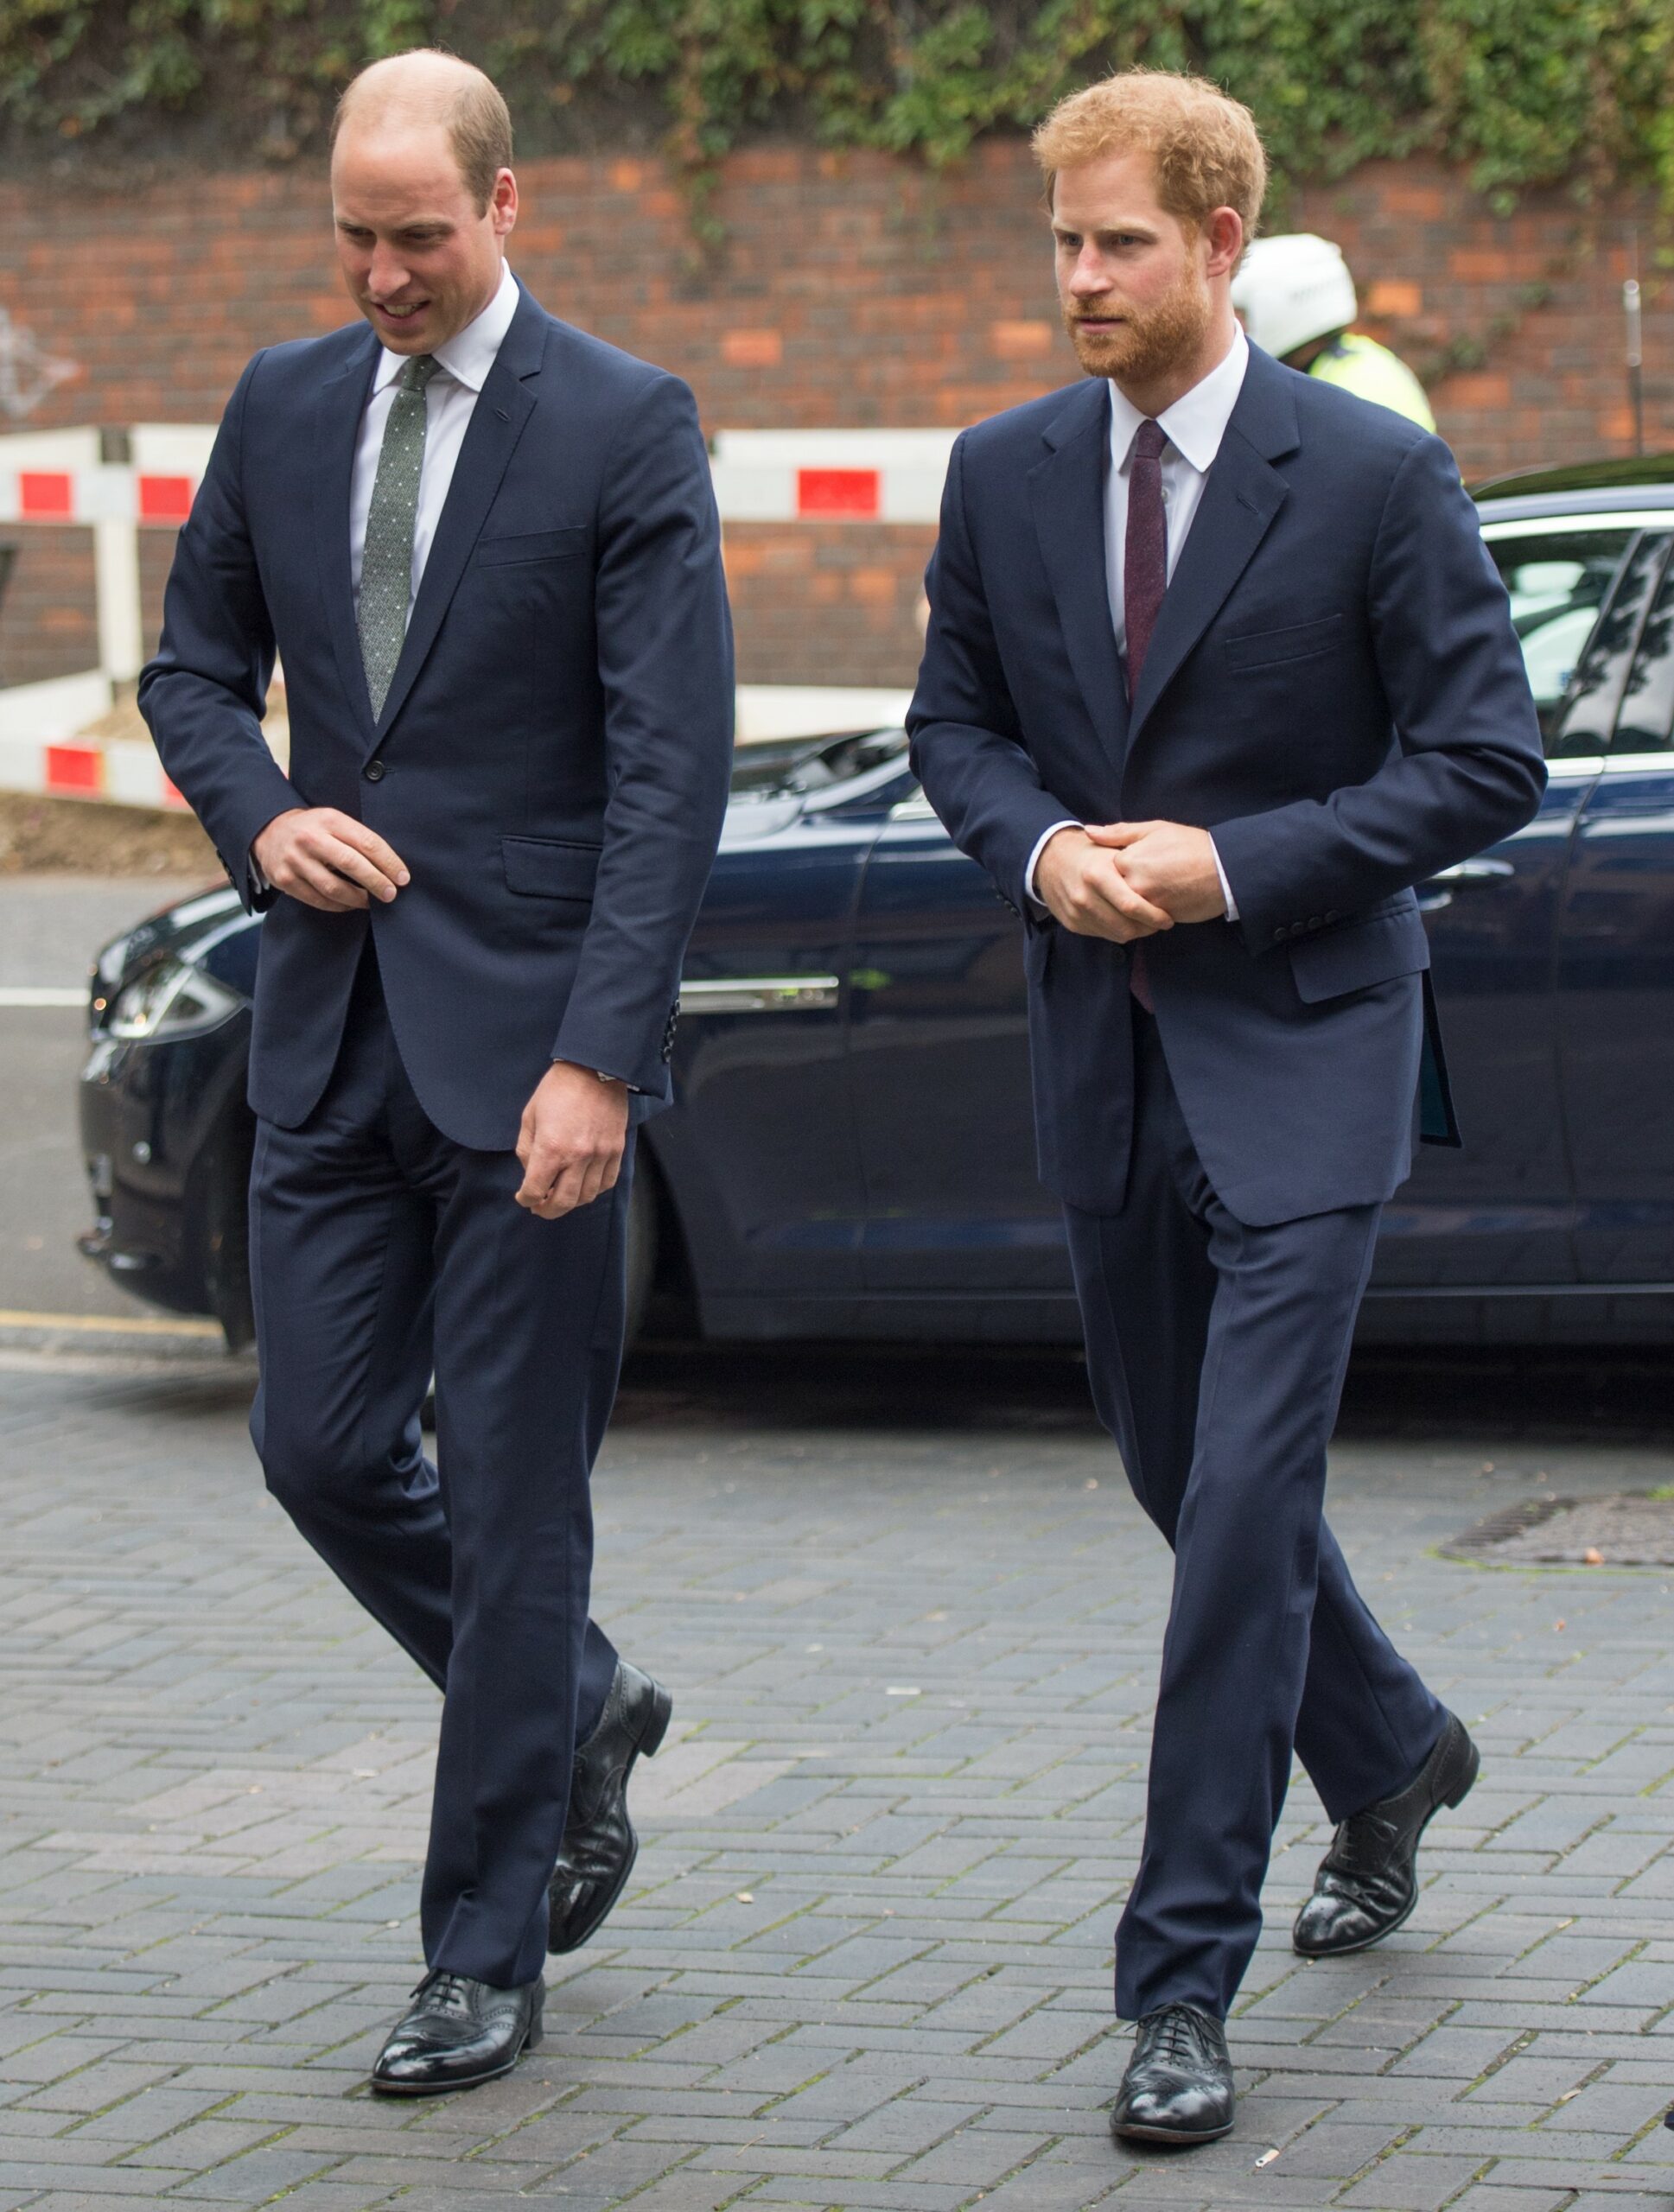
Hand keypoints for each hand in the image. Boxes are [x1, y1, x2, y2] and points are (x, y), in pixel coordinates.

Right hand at [253, 807, 409, 912]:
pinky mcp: (284, 880)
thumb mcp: (334, 821)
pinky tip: (350, 904)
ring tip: (372, 902)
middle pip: (351, 864)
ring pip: (333, 887)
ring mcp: (295, 860)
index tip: (403, 878)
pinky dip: (339, 905)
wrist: (269, 831)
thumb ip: (357, 838)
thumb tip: (392, 866)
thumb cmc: (313, 828)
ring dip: (358, 899)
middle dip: (377, 882)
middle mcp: (310, 839)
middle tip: (391, 894)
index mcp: (329, 820)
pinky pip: (318, 900)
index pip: (367, 842)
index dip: (389, 862)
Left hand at [515, 1062, 629, 1219]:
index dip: (526, 1199)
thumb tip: (530, 1173)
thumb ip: (526, 1149)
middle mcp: (577, 1157)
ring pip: (587, 1196)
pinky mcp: (616, 1150)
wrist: (595, 1068)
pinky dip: (594, 1190)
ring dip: (571, 1202)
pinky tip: (584, 1185)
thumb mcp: (530, 1116)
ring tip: (562, 1197)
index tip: (524, 1198)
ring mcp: (600, 1155)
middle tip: (540, 1207)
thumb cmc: (558, 1089)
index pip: (535, 1190)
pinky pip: (607, 1182)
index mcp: (551, 1148)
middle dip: (547, 1210)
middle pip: (563, 1202)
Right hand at [1033, 826, 1174, 943]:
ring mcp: (1076, 913)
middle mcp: (1084, 896)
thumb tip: (1160, 868)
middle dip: (1149, 928)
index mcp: (1097, 874)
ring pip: (1117, 934)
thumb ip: (1135, 858)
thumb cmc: (1089, 851)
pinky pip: (1104, 935)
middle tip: (1162, 922)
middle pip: (1126, 926)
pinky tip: (1127, 921)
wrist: (1049, 858)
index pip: (1132, 906)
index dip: (1154, 916)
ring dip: (1136, 932)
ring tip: (1147, 922)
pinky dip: (1119, 931)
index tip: (1169, 917)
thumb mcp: (1109, 844)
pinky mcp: (1072, 924)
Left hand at [1084, 820, 1227, 923]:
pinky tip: (1155, 906)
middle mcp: (1133, 883)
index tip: (1131, 865)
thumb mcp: (1155, 829)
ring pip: (1125, 909)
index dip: (1116, 868)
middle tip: (1143, 881)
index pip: (1104, 870)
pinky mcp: (1159, 919)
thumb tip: (1088, 831)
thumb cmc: (1191, 845)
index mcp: (1128, 859)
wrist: (1225, 869)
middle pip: (1113, 892)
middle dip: (1119, 890)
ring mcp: (1146, 904)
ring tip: (1148, 894)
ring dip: (1130, 905)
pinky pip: (1141, 922)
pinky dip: (1143, 917)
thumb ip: (1119, 832)